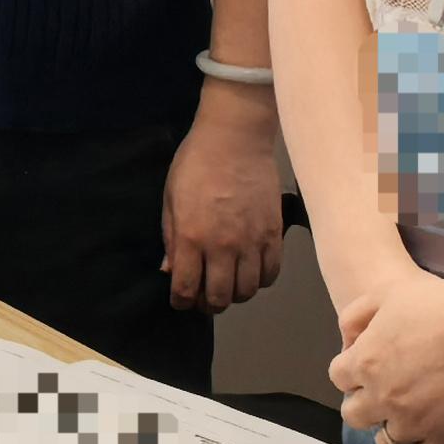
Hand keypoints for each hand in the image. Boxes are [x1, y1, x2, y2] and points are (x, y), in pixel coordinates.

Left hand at [160, 82, 287, 310]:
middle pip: (219, 298)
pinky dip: (259, 281)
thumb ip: (171, 238)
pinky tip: (249, 271)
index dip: (181, 302)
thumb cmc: (195, 163)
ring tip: (226, 284)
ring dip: (234, 295)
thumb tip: (169, 270)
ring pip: (246, 292)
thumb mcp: (170, 198)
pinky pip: (270, 275)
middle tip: (203, 296)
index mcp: (191, 237)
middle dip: (207, 304)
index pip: (186, 288)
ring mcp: (252, 243)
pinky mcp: (274, 236)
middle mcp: (223, 246)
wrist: (236, 139)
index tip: (180, 300)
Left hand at [331, 267, 443, 443]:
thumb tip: (348, 341)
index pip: (339, 379)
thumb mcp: (385, 294)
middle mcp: (383, 397)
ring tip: (411, 416)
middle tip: (384, 397)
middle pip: (355, 416)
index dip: (352, 373)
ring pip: (390, 440)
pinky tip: (435, 429)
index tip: (366, 370)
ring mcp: (414, 421)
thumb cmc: (439, 303)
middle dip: (365, 406)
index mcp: (364, 363)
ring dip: (396, 428)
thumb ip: (356, 316)